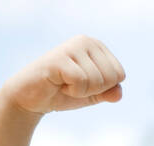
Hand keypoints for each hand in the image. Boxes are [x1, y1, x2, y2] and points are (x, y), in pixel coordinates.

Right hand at [0, 36, 124, 116]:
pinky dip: (73, 91)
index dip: (105, 88)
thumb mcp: (94, 94)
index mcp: (97, 46)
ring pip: (97, 81)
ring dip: (82, 91)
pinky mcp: (58, 58)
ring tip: (65, 83)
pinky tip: (58, 84)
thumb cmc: (64, 92)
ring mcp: (71, 47)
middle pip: (111, 77)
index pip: (120, 74)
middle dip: (95, 90)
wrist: (33, 98)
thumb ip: (110, 92)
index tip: (85, 84)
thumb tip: (118, 92)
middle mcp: (85, 40)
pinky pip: (81, 82)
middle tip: (74, 85)